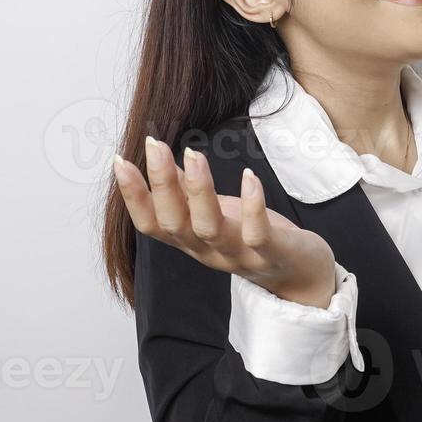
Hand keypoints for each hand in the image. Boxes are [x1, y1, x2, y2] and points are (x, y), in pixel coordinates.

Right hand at [113, 137, 339, 309]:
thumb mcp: (215, 213)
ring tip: (193, 153)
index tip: (120, 160)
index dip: (133, 196)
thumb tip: (161, 163)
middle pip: (174, 224)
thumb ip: (186, 192)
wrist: (301, 275)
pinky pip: (257, 234)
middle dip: (161, 185)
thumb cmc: (252, 237)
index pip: (151, 224)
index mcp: (191, 241)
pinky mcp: (272, 254)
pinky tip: (249, 176)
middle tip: (154, 145)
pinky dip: (252, 205)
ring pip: (209, 229)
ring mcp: (239, 256)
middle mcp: (208, 252)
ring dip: (199, 191)